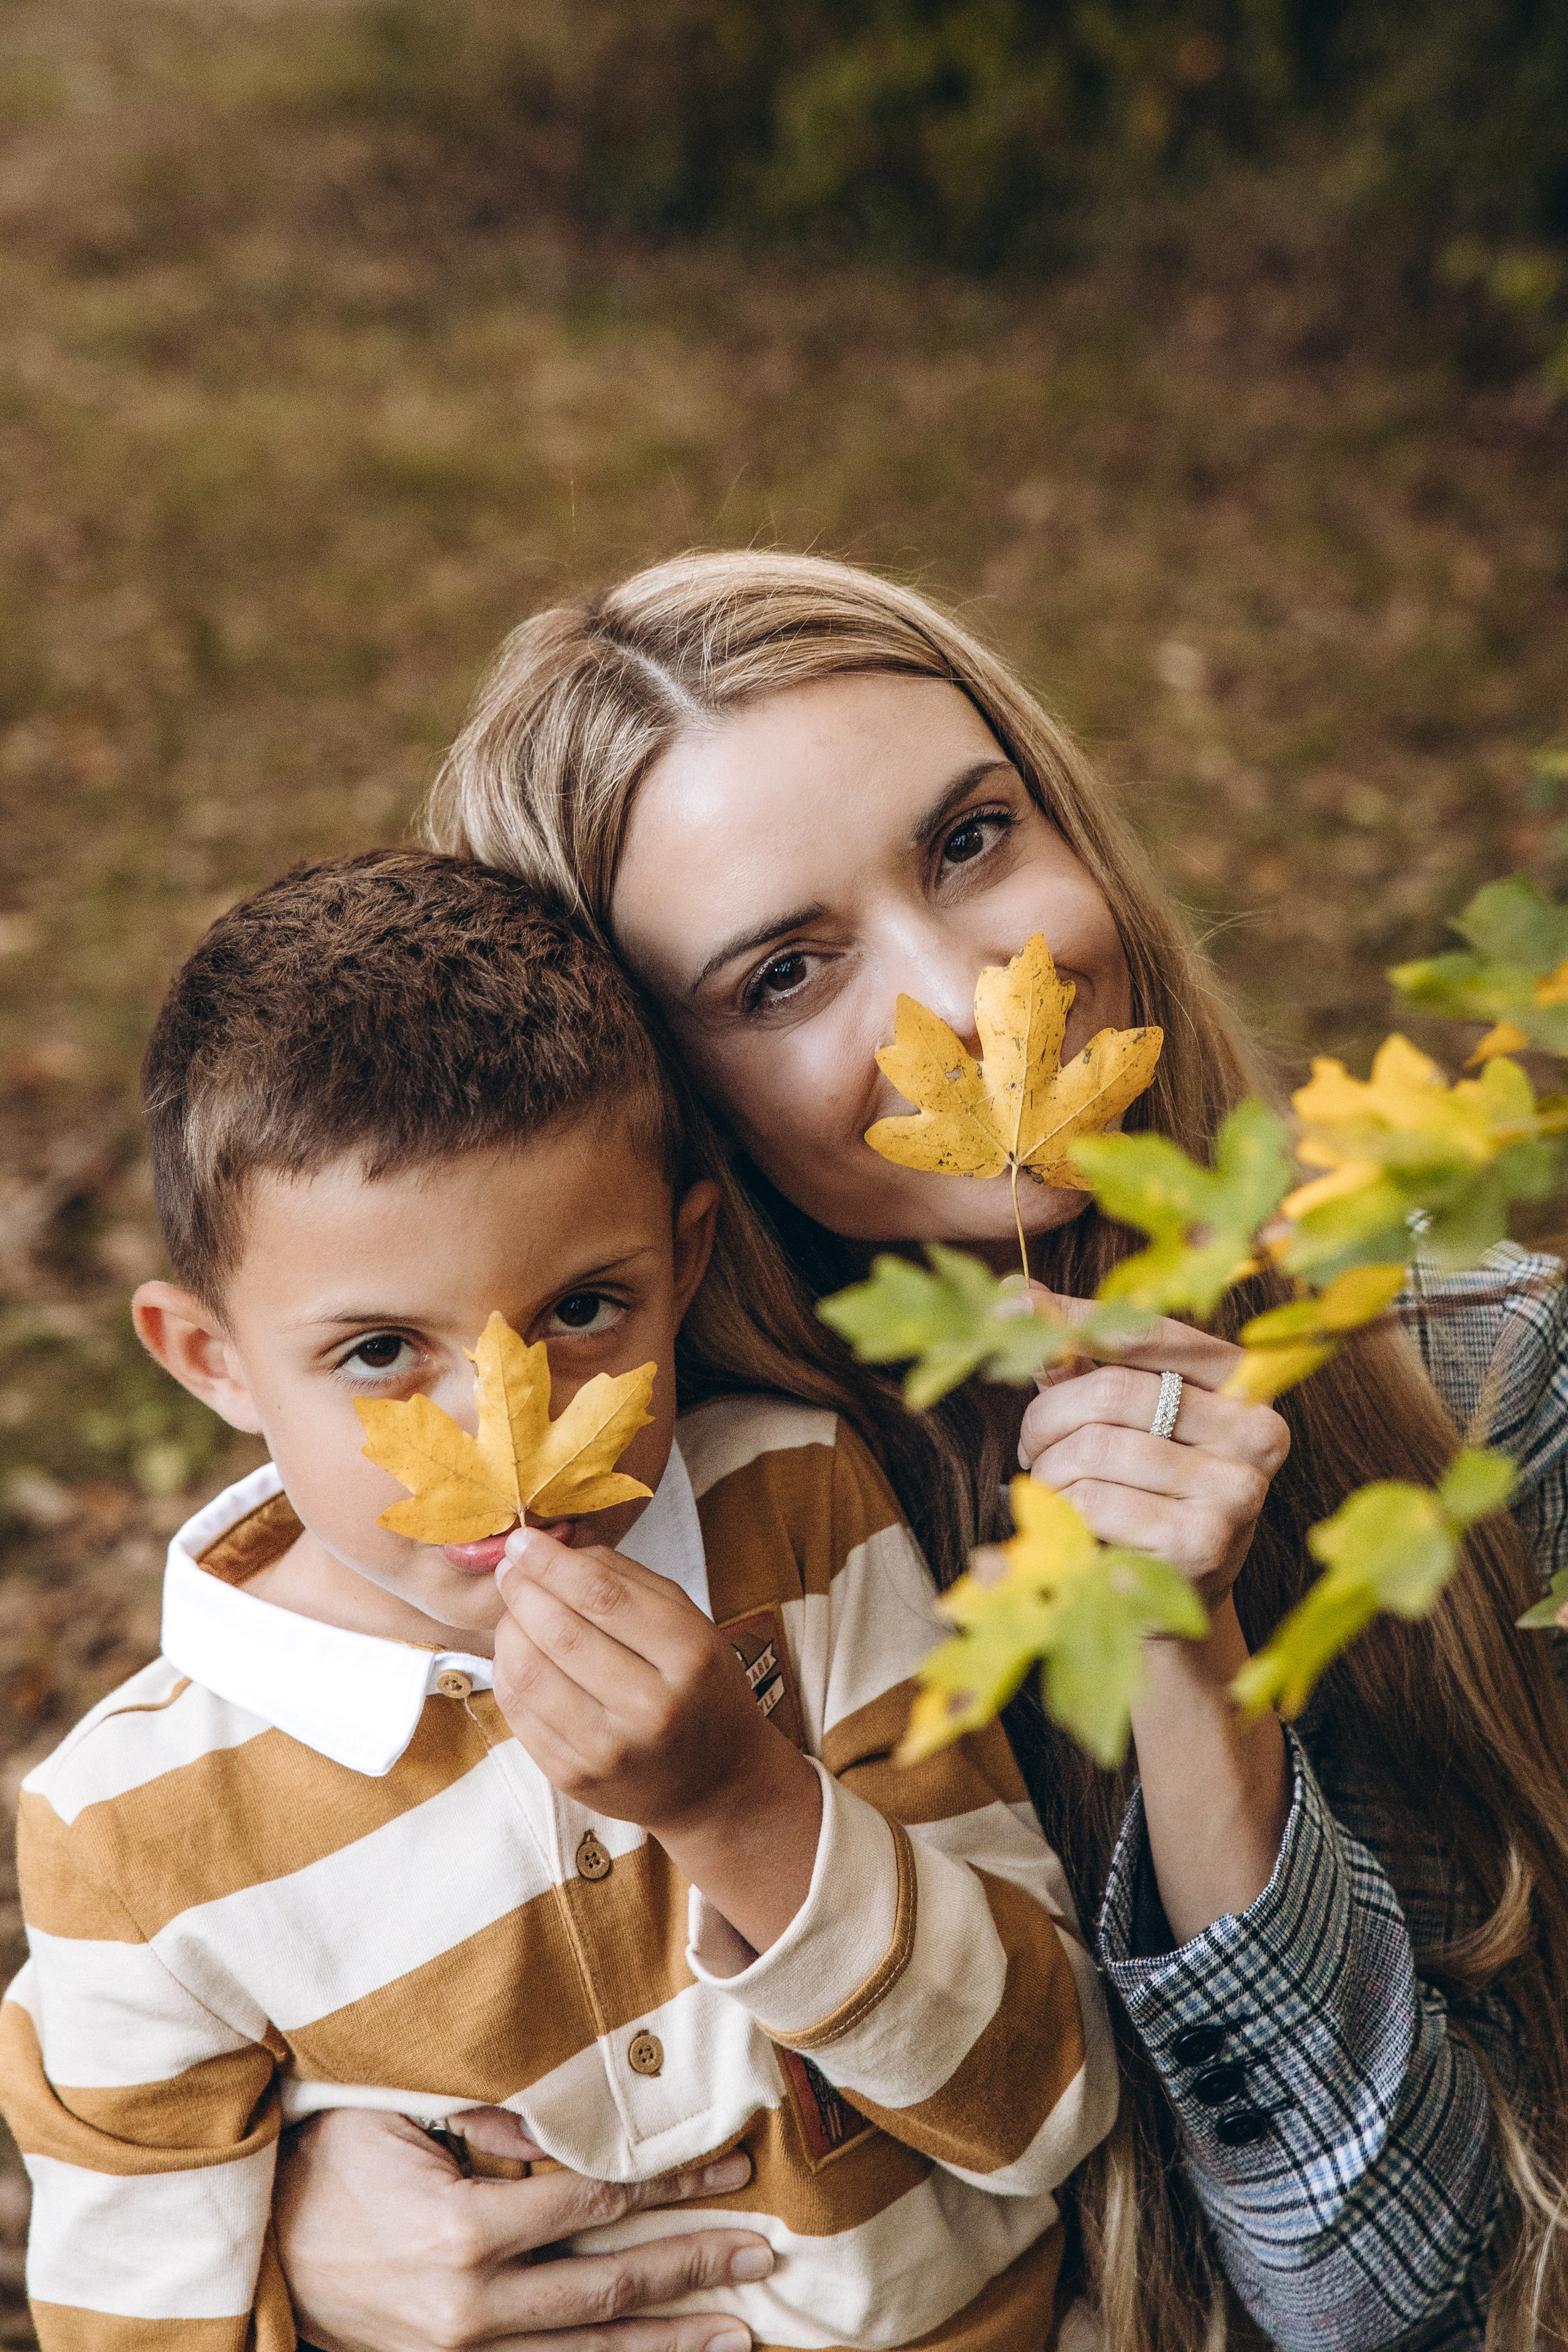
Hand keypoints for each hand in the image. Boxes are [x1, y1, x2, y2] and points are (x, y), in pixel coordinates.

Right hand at [275, 2106, 771, 2351]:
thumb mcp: (403, 2117)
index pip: (595, 2201)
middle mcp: (469, 2307)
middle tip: (760, 2256)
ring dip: (668, 2344)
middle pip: (607, 2289)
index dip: (670, 2185)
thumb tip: (576, 2116)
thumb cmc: (330, 2162)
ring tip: (738, 2335)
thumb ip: (493, 2119)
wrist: (256, 2246)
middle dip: (692, 2268)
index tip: (731, 2169)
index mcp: (462, 2230)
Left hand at [494, 1530, 821, 1954]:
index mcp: (689, 1657)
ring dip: (508, 1629)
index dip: (553, 1563)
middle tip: (509, 1568)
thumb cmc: (701, 1690)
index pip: (604, 1597)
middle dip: (523, 1590)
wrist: (717, 1784)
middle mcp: (652, 1708)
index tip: (521, 1539)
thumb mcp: (691, 1626)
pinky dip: (507, 1672)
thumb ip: (629, 1581)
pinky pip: (520, 1714)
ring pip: (530, 1673)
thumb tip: (555, 1551)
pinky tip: (516, 1652)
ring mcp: (610, 1751)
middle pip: (562, 1633)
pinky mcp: (575, 1778)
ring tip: (512, 1609)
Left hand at [1017, 1291, 1289, 1609]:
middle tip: (1029, 1447)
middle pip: (1111, 1392)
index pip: (1150, 1333)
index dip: (1074, 1322)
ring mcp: (1237, 1489)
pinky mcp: (1204, 1541)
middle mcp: (1256, 1431)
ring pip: (1095, 1449)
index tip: (1010, 1312)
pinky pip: (1095, 1501)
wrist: (1165, 1596)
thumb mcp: (1115, 1414)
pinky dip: (1062, 1511)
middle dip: (1046, 1419)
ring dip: (1048, 1470)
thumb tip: (1019, 1294)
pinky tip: (1072, 1524)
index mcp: (1244, 1381)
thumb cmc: (1136, 1488)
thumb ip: (1077, 1355)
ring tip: (1051, 1485)